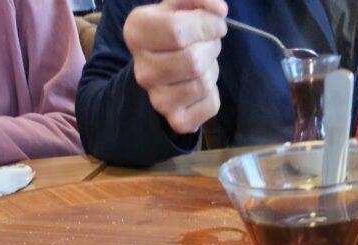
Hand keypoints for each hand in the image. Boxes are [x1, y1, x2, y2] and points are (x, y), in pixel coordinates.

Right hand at [124, 0, 227, 135]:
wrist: (159, 73)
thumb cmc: (171, 34)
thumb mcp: (179, 7)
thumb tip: (220, 11)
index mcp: (137, 33)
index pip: (177, 31)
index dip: (206, 25)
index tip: (217, 24)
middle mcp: (142, 70)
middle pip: (193, 60)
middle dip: (211, 47)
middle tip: (209, 43)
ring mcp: (157, 100)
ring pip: (203, 82)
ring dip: (212, 68)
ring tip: (203, 62)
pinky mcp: (176, 120)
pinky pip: (211, 104)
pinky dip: (214, 92)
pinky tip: (201, 85)